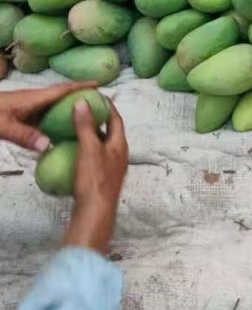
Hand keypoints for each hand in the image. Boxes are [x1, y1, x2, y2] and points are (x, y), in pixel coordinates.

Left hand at [0, 82, 97, 152]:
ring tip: (85, 117)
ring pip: (52, 107)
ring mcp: (26, 108)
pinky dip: (55, 121)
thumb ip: (24, 135)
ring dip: (68, 109)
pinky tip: (59, 132)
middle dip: (79, 96)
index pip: (62, 90)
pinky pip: (43, 117)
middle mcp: (33, 101)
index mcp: (33, 99)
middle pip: (61, 96)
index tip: (99, 84)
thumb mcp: (3, 127)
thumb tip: (48, 146)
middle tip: (99, 103)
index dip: (81, 86)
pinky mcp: (20, 117)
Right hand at [63, 100, 127, 254]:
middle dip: (100, 121)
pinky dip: (86, 151)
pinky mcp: (102, 179)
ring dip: (92, 136)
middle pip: (110, 132)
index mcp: (120, 145)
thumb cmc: (94, 178)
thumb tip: (82, 102)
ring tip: (77, 129)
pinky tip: (73, 153)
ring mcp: (112, 168)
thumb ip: (86, 126)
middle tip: (85, 111)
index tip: (98, 96)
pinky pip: (95, 158)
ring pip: (103, 146)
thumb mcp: (89, 148)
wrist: (95, 212)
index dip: (108, 106)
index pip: (116, 119)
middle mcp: (119, 155)